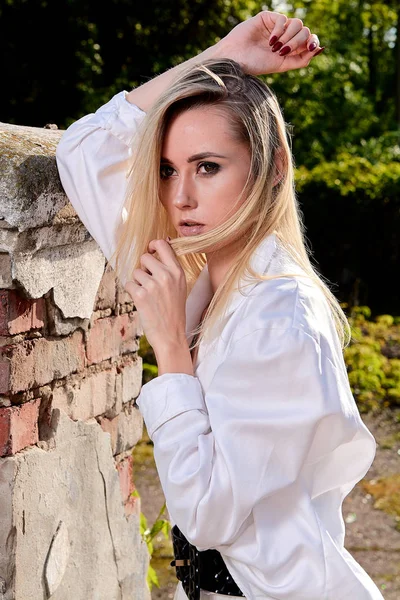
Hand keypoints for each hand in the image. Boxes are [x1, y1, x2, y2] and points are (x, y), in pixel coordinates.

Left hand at [125, 239, 187, 355]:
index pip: (163, 245)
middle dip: (144, 268)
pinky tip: (142, 302)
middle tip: (150, 283)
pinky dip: (132, 293)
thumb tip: (156, 248)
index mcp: (178, 272)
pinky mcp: (140, 295)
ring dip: (138, 283)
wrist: (171, 335)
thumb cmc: (174, 312)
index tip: (150, 249)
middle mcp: (166, 275)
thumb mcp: (179, 286)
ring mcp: (153, 285)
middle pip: (145, 258)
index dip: (153, 245)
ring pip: (136, 273)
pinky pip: (129, 284)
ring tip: (149, 297)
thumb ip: (170, 269)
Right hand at [215, 10, 323, 75]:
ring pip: (297, 24)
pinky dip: (279, 30)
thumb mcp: (282, 66)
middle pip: (305, 31)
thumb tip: (318, 49)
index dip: (313, 42)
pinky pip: (283, 19)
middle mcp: (285, 37)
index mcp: (290, 49)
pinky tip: (270, 41)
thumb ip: (301, 60)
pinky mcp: (268, 18)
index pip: (310, 40)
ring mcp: (277, 27)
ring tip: (275, 47)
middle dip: (297, 42)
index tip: (312, 47)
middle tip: (282, 52)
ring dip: (289, 37)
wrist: (236, 59)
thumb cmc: (256, 65)